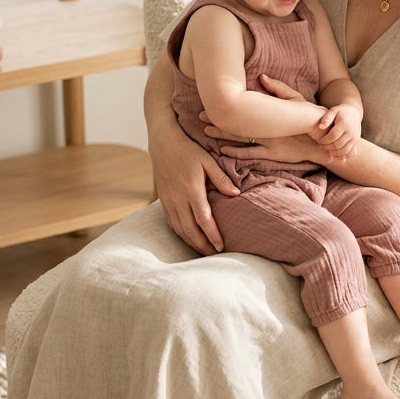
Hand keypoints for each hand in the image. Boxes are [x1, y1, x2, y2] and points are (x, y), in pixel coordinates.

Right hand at [150, 129, 236, 254]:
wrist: (163, 143)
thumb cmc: (188, 150)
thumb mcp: (208, 160)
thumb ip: (221, 179)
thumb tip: (236, 195)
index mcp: (191, 189)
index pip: (203, 219)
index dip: (212, 235)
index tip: (221, 247)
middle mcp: (178, 198)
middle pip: (190, 230)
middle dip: (202, 246)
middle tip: (215, 255)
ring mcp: (168, 201)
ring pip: (179, 230)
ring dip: (191, 243)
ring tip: (205, 251)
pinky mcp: (162, 201)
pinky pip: (171, 224)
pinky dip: (181, 235)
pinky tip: (190, 239)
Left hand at [311, 104, 360, 161]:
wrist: (354, 112)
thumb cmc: (340, 111)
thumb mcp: (333, 111)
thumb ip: (326, 118)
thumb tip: (320, 127)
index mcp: (345, 124)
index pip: (332, 136)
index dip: (324, 140)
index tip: (318, 141)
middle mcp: (351, 132)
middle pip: (337, 144)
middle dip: (327, 147)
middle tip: (320, 146)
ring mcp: (355, 138)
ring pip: (343, 151)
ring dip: (333, 153)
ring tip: (326, 149)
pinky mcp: (356, 142)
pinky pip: (348, 152)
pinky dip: (341, 155)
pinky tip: (334, 153)